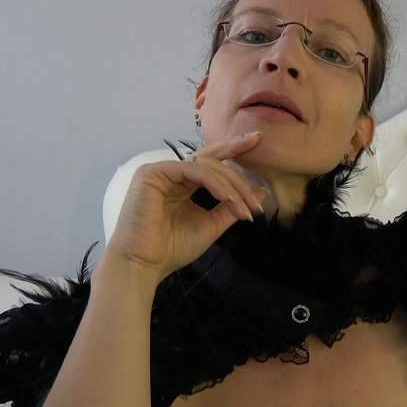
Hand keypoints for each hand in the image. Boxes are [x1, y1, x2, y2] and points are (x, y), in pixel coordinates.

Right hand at [103, 132, 267, 284]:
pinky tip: (227, 197)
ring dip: (231, 185)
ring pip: (205, 165)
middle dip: (237, 153)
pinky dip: (213, 183)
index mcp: (182, 183)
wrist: (145, 266)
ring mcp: (160, 171)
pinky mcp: (152, 173)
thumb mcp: (211, 225)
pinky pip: (191, 170)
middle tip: (258, 144)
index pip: (210, 162)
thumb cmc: (172, 248)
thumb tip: (261, 191)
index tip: (257, 140)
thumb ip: (232, 206)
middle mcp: (171, 173)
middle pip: (210, 158)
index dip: (233, 149)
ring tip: (247, 206)